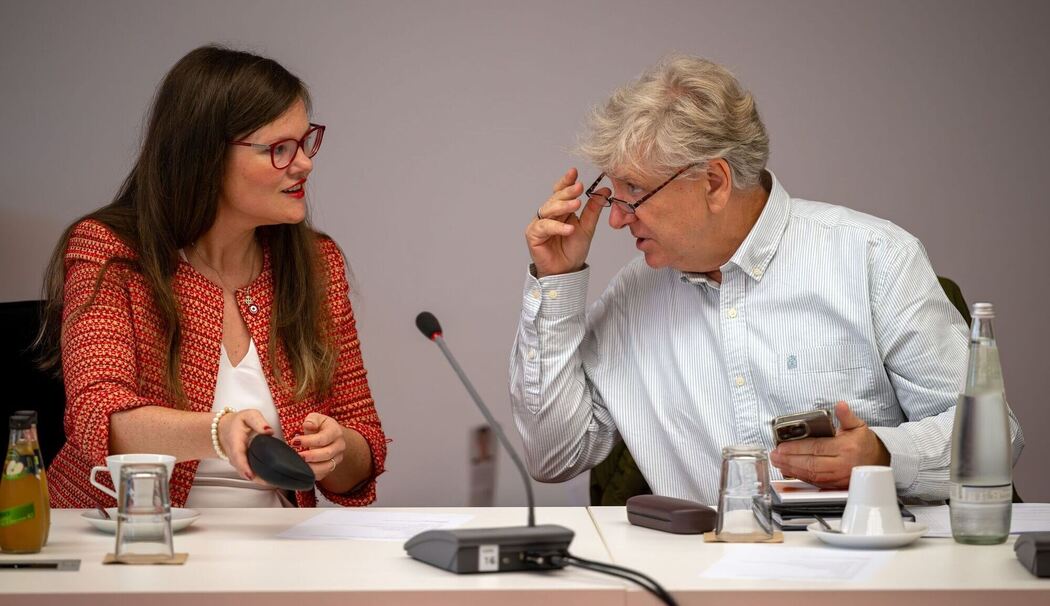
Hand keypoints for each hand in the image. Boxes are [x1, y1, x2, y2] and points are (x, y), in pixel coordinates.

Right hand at [216, 409, 273, 480]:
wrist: (225, 430)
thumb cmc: (238, 423)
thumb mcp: (248, 416)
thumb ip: (258, 421)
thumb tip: (268, 431)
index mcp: (235, 442)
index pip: (237, 457)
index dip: (243, 467)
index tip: (250, 475)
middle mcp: (235, 456)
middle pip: (243, 470)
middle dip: (256, 478)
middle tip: (272, 482)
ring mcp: (238, 463)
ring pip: (247, 475)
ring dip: (259, 480)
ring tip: (275, 482)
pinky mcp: (243, 466)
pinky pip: (251, 474)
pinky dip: (260, 478)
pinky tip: (273, 481)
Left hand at [292, 413, 346, 481]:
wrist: (330, 436)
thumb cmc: (321, 427)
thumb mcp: (316, 418)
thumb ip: (311, 420)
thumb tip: (308, 424)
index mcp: (335, 432)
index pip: (323, 438)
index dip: (308, 441)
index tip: (295, 441)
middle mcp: (339, 446)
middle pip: (327, 454)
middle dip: (311, 456)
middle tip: (298, 456)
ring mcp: (337, 458)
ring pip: (327, 467)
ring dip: (312, 467)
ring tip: (300, 464)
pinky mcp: (332, 467)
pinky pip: (323, 474)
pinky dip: (313, 474)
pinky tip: (304, 471)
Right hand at [526, 167, 607, 277]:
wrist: (566, 271)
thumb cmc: (573, 249)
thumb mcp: (587, 227)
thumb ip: (593, 209)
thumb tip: (605, 189)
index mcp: (560, 209)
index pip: (561, 191)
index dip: (566, 181)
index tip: (574, 172)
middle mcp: (548, 214)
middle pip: (555, 198)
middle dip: (567, 192)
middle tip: (579, 187)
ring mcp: (539, 223)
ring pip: (549, 210)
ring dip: (563, 206)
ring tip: (576, 205)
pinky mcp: (533, 235)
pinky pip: (545, 227)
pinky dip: (557, 227)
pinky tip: (569, 229)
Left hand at [769, 401, 890, 488]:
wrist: (878, 462)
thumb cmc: (864, 443)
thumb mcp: (858, 425)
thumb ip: (846, 416)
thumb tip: (840, 405)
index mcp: (845, 449)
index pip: (816, 448)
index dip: (797, 448)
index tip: (782, 446)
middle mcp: (841, 465)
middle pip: (810, 463)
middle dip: (789, 459)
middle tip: (774, 455)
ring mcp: (838, 477)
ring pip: (811, 475)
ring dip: (791, 469)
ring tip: (777, 462)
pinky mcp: (835, 485)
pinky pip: (815, 482)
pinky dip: (800, 477)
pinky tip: (789, 471)